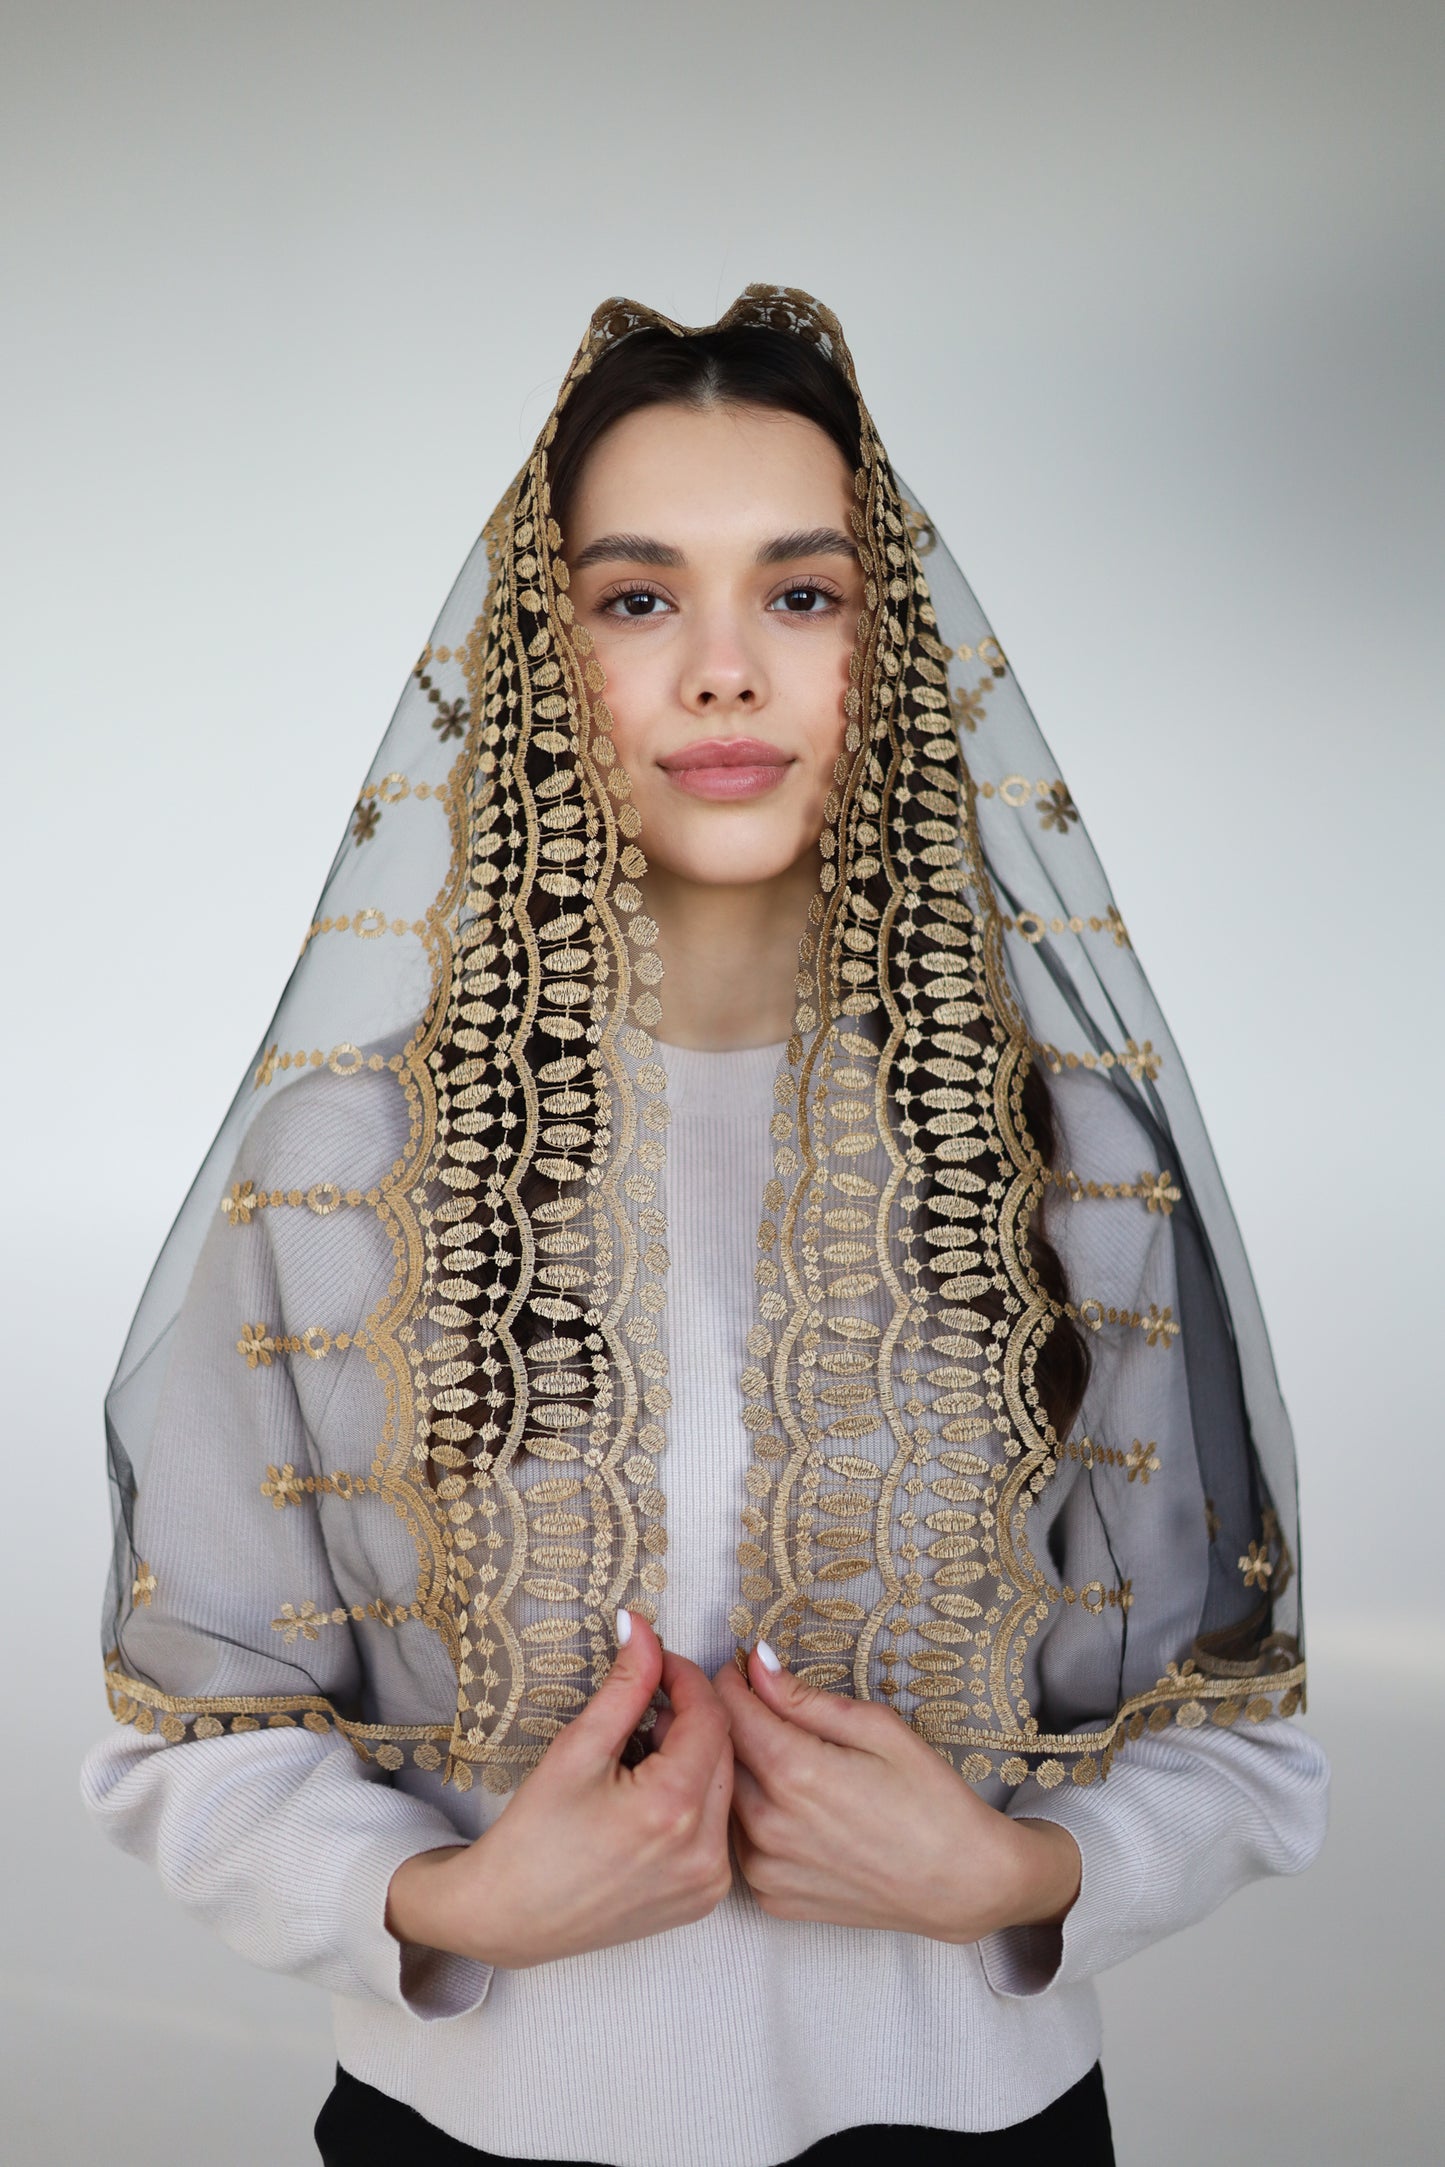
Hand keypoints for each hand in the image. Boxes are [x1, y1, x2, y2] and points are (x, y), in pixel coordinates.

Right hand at [387, 1612, 733, 1967]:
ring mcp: (707, 1882)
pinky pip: (715, 1827)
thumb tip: (644, 1627)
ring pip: (722, 1788)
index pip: (709, 1717)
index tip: (657, 1659)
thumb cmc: (533, 1833)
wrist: (509, 1916)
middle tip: (642, 1707)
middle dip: (689, 1716)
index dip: (685, 1678)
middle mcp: (704, 1852)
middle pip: (723, 1751)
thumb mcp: (577, 1748)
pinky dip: (693, 1800)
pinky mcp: (702, 1899)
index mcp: (672, 1809)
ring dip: (693, 1757)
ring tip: (639, 1755)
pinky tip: (649, 1798)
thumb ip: (624, 1685)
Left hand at [713, 1643, 1079, 1942]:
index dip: (730, 1681)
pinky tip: (794, 1814)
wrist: (961, 1883)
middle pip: (720, 1755)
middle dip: (733, 1726)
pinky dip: (755, 1822)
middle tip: (765, 1713)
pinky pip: (743, 1844)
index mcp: (793, 1771)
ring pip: (726, 1801)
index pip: (729, 1709)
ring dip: (741, 1775)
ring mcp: (766, 1867)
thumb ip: (805, 1697)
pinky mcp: (771, 1898)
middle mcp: (768, 1823)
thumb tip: (756, 1662)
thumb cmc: (930, 1797)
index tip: (741, 1670)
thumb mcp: (878, 1728)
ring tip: (787, 1765)